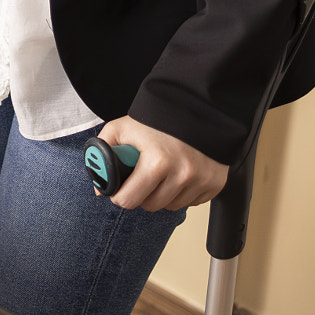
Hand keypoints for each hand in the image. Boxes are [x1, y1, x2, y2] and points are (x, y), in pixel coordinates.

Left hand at [98, 117, 228, 211]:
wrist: (196, 108)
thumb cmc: (156, 120)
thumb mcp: (121, 128)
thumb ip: (103, 153)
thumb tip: (100, 187)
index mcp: (157, 163)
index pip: (129, 200)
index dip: (119, 195)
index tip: (120, 189)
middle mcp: (182, 175)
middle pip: (150, 206)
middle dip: (141, 194)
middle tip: (141, 177)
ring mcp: (201, 181)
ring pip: (170, 206)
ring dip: (162, 195)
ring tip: (161, 172)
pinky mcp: (214, 185)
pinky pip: (190, 202)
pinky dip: (182, 193)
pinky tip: (178, 174)